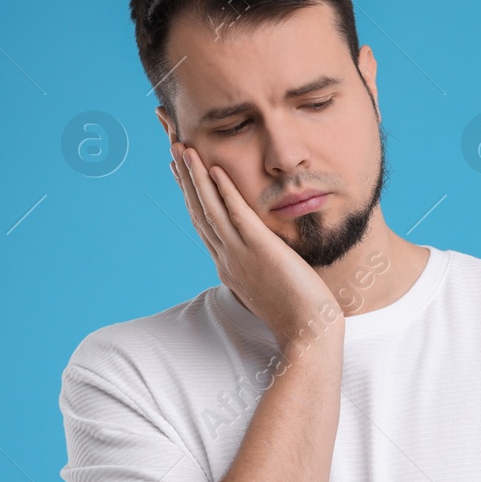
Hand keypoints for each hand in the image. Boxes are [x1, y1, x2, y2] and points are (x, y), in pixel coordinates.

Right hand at [169, 141, 340, 352]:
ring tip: (183, 148)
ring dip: (195, 177)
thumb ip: (261, 268)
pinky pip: (237, 215)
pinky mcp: (260, 251)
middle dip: (184, 178)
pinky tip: (214, 169)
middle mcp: (227, 258)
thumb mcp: (270, 287)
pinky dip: (224, 191)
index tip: (180, 171)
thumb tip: (264, 258)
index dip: (190, 195)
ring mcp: (240, 255)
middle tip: (172, 148)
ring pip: (210, 209)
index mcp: (229, 266)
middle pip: (198, 211)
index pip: (203, 223)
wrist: (308, 334)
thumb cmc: (298, 315)